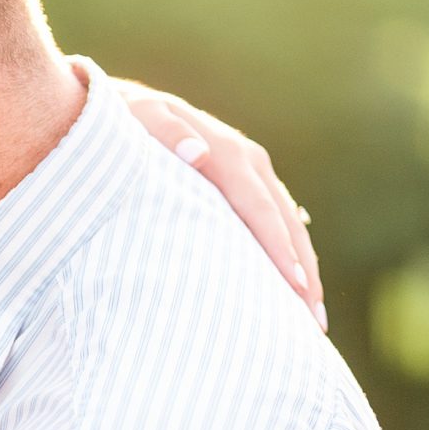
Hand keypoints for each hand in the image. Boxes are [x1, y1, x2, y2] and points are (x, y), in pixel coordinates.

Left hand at [114, 79, 326, 329]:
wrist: (115, 107)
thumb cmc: (119, 123)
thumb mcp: (135, 121)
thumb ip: (164, 133)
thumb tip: (197, 152)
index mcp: (226, 150)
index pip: (260, 207)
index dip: (279, 247)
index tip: (293, 287)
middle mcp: (247, 160)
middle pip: (285, 221)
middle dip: (303, 271)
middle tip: (313, 322)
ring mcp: (248, 173)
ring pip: (287, 224)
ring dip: (302, 269)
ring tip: (311, 319)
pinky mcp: (241, 186)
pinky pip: (273, 222)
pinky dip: (286, 254)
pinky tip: (291, 289)